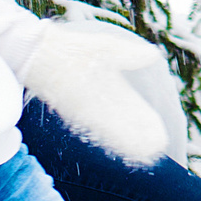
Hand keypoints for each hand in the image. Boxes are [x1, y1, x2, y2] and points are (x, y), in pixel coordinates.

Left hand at [21, 18, 167, 162]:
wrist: (41, 52)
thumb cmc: (72, 48)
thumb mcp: (107, 48)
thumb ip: (129, 54)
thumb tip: (153, 55)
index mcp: (109, 85)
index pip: (131, 106)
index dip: (145, 119)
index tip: (158, 131)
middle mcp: (99, 101)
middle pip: (125, 122)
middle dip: (141, 133)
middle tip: (158, 145)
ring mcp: (87, 109)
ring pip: (114, 129)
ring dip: (130, 141)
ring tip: (148, 152)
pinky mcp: (75, 114)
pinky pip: (100, 130)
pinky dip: (115, 138)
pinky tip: (126, 146)